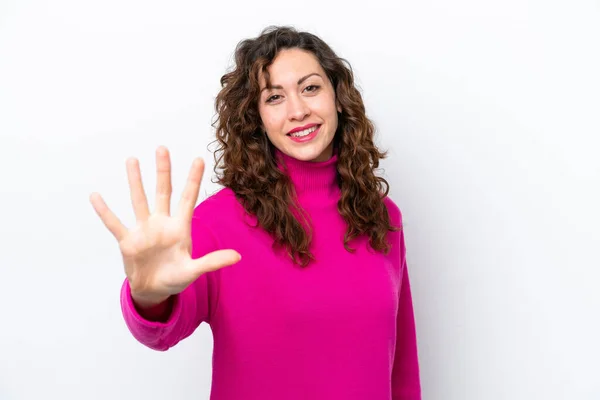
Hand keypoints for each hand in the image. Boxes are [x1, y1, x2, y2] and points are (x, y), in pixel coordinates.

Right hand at [89, 146, 240, 306]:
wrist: (154, 291)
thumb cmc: (175, 278)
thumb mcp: (194, 271)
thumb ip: (213, 262)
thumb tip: (238, 257)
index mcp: (180, 228)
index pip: (188, 199)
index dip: (193, 180)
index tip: (199, 159)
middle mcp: (161, 223)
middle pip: (163, 192)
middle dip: (163, 171)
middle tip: (162, 148)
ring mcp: (143, 230)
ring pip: (139, 200)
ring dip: (135, 181)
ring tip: (132, 160)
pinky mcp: (128, 241)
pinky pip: (114, 223)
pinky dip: (105, 211)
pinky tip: (96, 196)